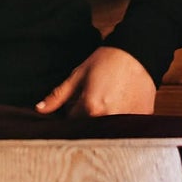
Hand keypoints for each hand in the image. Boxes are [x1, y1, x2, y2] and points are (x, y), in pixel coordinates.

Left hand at [36, 46, 156, 117]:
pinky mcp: (142, 117)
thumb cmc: (107, 59)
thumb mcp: (79, 74)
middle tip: (96, 102)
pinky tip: (124, 102)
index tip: (78, 105)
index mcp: (90, 108)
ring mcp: (127, 119)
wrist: (138, 51)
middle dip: (88, 121)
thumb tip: (39, 109)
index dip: (73, 114)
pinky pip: (128, 126)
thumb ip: (59, 95)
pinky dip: (124, 118)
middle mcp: (108, 117)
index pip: (73, 124)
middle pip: (91, 129)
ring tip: (111, 101)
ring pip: (109, 129)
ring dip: (107, 121)